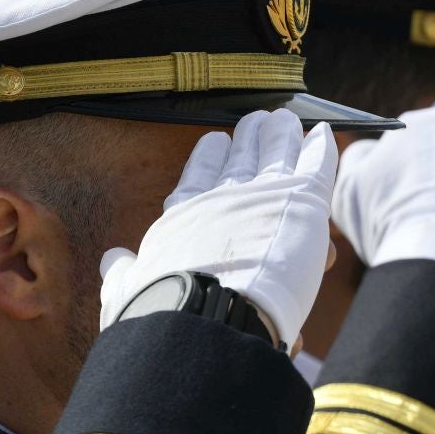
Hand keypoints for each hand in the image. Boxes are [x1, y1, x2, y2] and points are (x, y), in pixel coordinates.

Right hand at [100, 110, 336, 342]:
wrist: (210, 311)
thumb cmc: (164, 308)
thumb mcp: (129, 290)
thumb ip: (122, 272)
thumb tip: (110, 260)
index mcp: (186, 217)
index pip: (197, 181)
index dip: (207, 160)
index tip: (214, 141)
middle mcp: (226, 199)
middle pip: (240, 162)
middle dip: (249, 142)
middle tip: (257, 122)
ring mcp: (265, 195)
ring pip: (278, 155)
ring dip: (282, 137)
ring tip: (285, 121)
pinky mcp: (303, 199)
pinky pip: (316, 166)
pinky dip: (321, 149)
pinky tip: (324, 134)